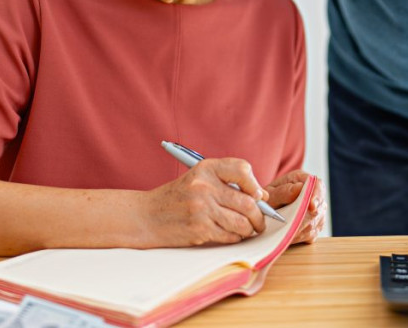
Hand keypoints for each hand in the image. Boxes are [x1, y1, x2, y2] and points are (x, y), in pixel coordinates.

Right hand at [138, 158, 268, 246]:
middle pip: (247, 202)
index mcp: (206, 168)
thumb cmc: (176, 198)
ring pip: (242, 222)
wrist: (146, 216)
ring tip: (248, 230)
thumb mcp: (198, 179)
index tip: (257, 196)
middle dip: (259, 215)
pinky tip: (230, 235)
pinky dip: (235, 238)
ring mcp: (202, 209)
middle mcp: (204, 186)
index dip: (255, 184)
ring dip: (250, 229)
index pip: (242, 169)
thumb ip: (226, 182)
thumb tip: (261, 196)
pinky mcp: (200, 229)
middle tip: (260, 221)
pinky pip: (230, 236)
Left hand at [265, 170, 325, 243]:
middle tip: (289, 228)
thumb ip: (283, 191)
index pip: (318, 185)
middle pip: (318, 207)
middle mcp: (313, 194)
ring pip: (315, 223)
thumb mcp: (270, 193)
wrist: (266, 209)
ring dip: (299, 230)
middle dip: (304, 219)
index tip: (312, 207)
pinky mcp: (316, 225)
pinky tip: (288, 235)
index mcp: (302, 179)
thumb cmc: (268, 199)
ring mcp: (317, 210)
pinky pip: (311, 234)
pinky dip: (299, 237)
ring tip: (283, 232)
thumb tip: (299, 188)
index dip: (317, 196)